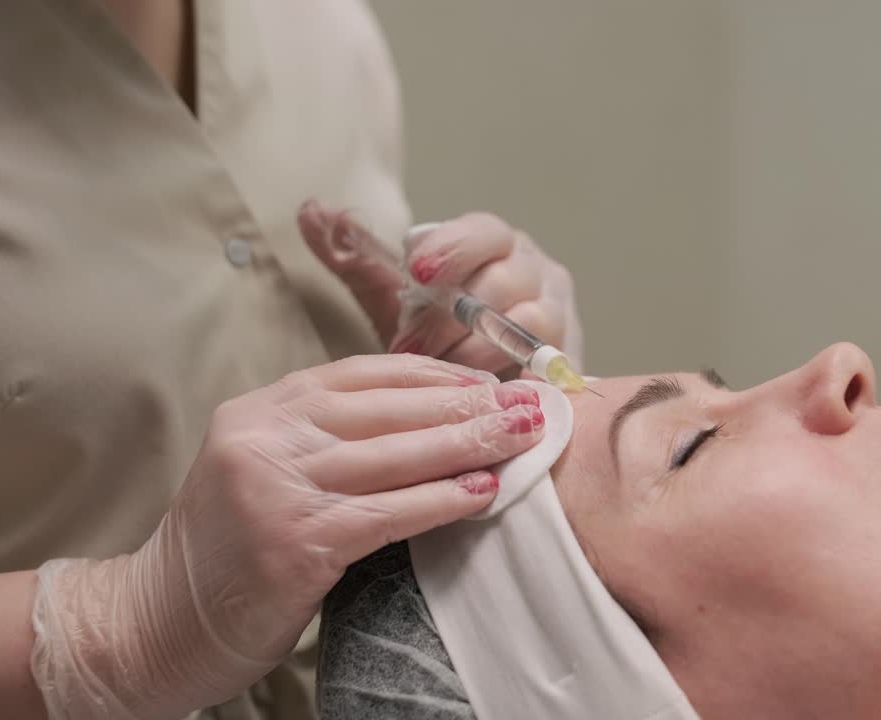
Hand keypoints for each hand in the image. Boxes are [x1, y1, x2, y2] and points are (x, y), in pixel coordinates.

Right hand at [30, 355, 544, 718]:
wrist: (156, 620)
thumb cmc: (227, 548)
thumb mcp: (267, 468)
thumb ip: (329, 438)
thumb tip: (430, 420)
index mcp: (262, 410)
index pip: (366, 373)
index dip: (437, 374)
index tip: (491, 378)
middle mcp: (265, 436)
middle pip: (391, 408)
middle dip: (470, 403)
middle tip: (530, 402)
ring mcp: (276, 487)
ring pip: (397, 454)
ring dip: (471, 443)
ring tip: (524, 437)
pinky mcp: (294, 542)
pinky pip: (389, 512)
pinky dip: (443, 500)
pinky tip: (484, 491)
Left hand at [299, 201, 583, 375]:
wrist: (483, 383)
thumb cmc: (437, 330)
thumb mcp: (393, 294)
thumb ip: (354, 255)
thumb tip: (309, 209)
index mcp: (495, 243)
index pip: (483, 231)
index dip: (452, 249)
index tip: (416, 272)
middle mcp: (537, 270)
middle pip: (506, 279)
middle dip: (453, 316)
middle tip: (409, 345)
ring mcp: (561, 314)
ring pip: (529, 324)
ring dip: (479, 352)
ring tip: (440, 379)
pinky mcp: (571, 361)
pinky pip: (551, 369)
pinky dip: (518, 382)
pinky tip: (486, 401)